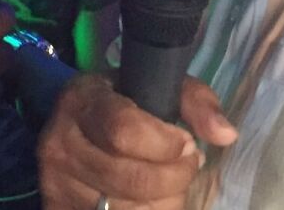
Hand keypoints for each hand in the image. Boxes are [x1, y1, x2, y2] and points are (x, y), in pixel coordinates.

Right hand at [39, 74, 237, 209]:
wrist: (78, 122)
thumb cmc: (126, 99)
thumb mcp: (158, 84)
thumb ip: (196, 101)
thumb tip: (226, 135)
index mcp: (83, 101)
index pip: (125, 130)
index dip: (165, 144)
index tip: (185, 142)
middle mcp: (60, 144)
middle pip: (130, 178)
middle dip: (174, 177)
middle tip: (188, 164)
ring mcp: (56, 184)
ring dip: (165, 201)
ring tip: (173, 183)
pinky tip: (156, 201)